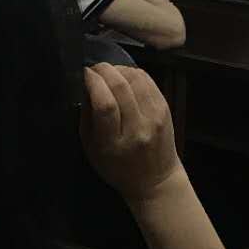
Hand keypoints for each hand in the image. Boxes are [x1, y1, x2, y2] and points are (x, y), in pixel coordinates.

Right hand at [80, 64, 181, 203]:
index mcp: (114, 143)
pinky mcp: (165, 108)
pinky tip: (124, 75)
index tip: (83, 74)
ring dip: (118, 68)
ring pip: (136, 79)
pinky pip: (148, 80)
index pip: (105, 104)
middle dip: (104, 70)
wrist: (155, 179)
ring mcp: (154, 117)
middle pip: (120, 87)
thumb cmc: (117, 167)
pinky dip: (133, 72)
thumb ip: (87, 118)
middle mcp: (137, 128)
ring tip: (107, 72)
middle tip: (93, 68)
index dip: (93, 82)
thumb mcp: (92, 150)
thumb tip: (85, 85)